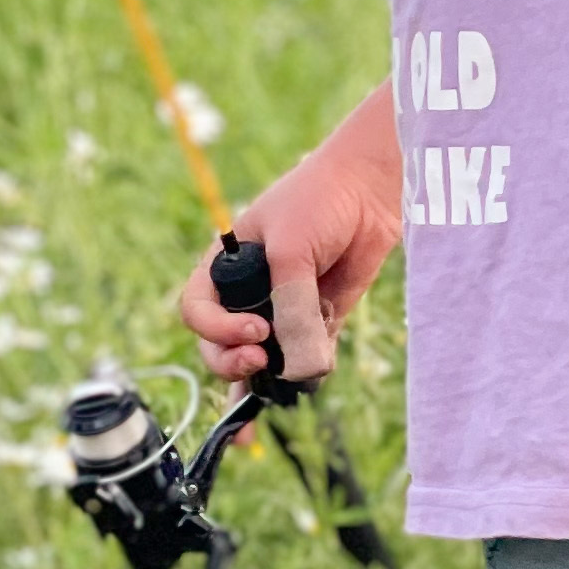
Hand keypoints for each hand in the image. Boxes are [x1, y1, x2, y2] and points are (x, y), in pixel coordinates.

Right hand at [177, 82, 402, 386]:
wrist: (370, 189)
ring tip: (289, 378)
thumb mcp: (292, 252)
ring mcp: (281, 310)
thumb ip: (292, 310)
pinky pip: (303, 358)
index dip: (216, 329)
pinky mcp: (317, 320)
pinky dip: (306, 374)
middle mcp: (246, 292)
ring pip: (261, 359)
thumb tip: (303, 370)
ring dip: (267, 377)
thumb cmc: (318, 202)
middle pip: (220, 345)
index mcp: (224, 267)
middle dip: (232, 362)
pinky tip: (310, 379)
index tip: (255, 329)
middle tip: (260, 361)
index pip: (197, 312)